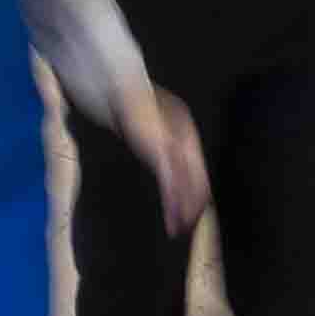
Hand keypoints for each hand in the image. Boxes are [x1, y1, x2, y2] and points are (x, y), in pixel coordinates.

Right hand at [133, 87, 213, 229]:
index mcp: (184, 129)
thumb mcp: (147, 119)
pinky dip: (174, 204)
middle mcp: (185, 138)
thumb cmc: (126, 99)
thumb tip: (155, 151)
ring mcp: (175, 145)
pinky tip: (173, 219)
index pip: (195, 166)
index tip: (191, 208)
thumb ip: (154, 133)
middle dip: (194, 205)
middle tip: (189, 226)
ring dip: (186, 210)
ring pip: (188, 185)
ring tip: (182, 229)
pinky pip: (172, 184)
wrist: (116, 86)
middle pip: (197, 178)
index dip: (195, 189)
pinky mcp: (161, 153)